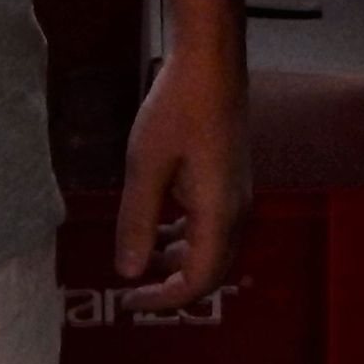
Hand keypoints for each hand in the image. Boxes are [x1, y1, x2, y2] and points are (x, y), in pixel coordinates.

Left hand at [114, 41, 249, 312]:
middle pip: (210, 273)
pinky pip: (212, 226)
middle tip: (131, 292)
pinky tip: (159, 226)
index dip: (161, 302)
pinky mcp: (231, 180)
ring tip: (141, 258)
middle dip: (170, 288)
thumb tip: (128, 273)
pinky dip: (185, 238)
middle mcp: (236, 211)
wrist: (211, 61)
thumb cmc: (179, 106)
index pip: (196, 282)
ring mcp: (237, 195)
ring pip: (212, 250)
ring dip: (177, 262)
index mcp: (218, 214)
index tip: (126, 302)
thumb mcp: (146, 166)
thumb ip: (137, 223)